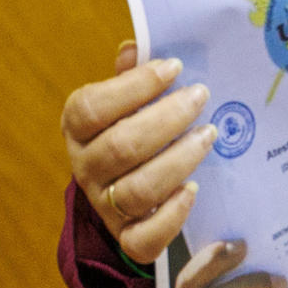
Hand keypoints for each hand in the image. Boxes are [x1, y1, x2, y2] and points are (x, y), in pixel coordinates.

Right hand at [62, 42, 213, 264]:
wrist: (126, 186)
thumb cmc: (135, 125)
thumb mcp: (128, 98)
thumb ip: (131, 74)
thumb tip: (135, 48)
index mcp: (78, 128)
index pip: (91, 108)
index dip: (134, 86)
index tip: (175, 68)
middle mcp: (86, 167)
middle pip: (120, 148)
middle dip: (167, 119)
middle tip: (201, 96)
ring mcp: (105, 204)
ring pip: (137, 191)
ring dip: (178, 160)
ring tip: (209, 135)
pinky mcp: (128, 236)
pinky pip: (143, 239)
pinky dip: (171, 216)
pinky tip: (193, 189)